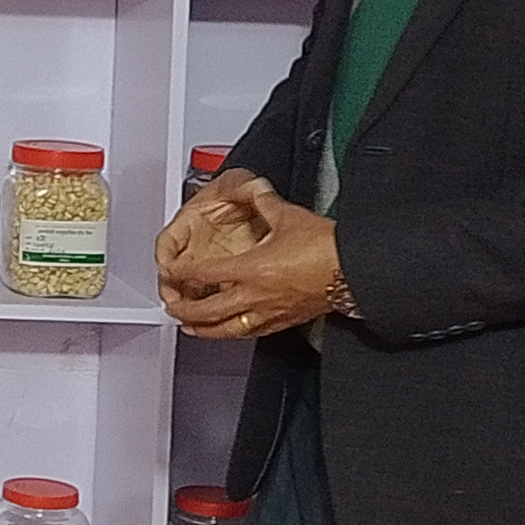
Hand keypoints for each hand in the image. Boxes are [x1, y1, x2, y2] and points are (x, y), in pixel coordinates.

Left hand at [162, 184, 345, 340]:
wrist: (353, 270)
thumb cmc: (326, 247)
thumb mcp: (288, 216)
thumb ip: (264, 202)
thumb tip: (254, 190)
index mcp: (251, 268)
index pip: (205, 274)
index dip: (182, 274)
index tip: (171, 272)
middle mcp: (255, 295)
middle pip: (208, 310)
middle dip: (184, 309)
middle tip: (170, 306)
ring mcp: (269, 312)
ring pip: (227, 329)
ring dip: (203, 329)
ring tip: (189, 328)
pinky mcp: (284, 321)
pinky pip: (251, 333)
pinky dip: (232, 334)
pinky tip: (228, 332)